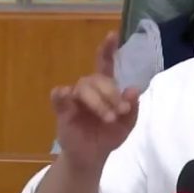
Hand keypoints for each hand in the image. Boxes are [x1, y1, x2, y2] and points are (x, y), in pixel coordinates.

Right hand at [51, 32, 139, 168]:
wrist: (92, 158)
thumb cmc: (108, 136)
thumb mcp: (127, 125)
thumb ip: (132, 108)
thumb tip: (134, 90)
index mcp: (104, 89)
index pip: (105, 64)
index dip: (107, 49)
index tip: (113, 34)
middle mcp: (89, 90)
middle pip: (97, 78)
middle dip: (111, 93)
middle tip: (120, 112)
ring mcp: (74, 99)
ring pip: (84, 87)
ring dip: (98, 101)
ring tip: (109, 118)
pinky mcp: (63, 110)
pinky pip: (59, 97)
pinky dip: (62, 93)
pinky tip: (66, 95)